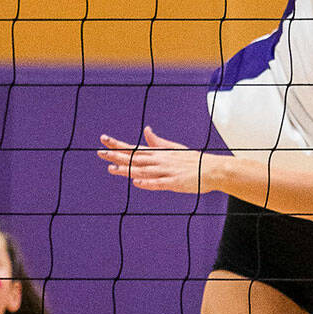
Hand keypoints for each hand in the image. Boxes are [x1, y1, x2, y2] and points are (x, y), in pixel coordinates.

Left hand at [97, 128, 221, 193]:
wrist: (212, 169)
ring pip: (143, 170)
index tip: (103, 139)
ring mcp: (166, 171)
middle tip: (100, 153)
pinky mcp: (174, 183)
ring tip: (112, 169)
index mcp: (158, 153)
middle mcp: (159, 161)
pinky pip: (158, 183)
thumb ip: (157, 142)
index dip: (118, 145)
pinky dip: (147, 183)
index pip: (134, 148)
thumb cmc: (192, 160)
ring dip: (127, 170)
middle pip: (134, 158)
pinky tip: (137, 182)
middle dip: (116, 156)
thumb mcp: (173, 148)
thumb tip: (146, 130)